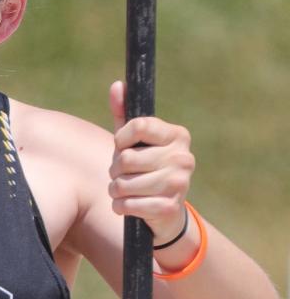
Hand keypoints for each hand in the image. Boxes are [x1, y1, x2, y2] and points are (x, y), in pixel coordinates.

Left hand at [107, 81, 194, 245]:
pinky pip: (128, 205)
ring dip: (115, 190)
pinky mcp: (169, 207)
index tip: (122, 147)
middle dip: (115, 169)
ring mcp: (179, 183)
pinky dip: (120, 207)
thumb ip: (125, 115)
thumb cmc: (145, 170)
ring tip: (124, 191)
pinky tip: (129, 206)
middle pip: (126, 158)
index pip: (138, 125)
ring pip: (123, 184)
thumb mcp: (135, 143)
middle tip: (123, 174)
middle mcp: (183, 157)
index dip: (121, 139)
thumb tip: (117, 85)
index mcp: (177, 135)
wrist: (166, 213)